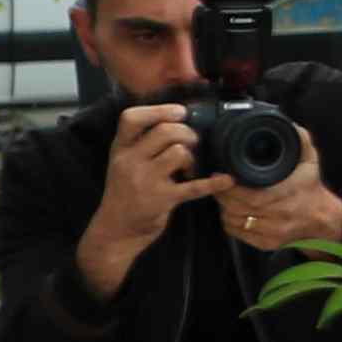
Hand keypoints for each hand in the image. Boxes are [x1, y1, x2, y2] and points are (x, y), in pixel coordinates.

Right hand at [74, 100, 215, 296]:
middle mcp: (130, 161)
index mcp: (120, 149)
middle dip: (187, 133)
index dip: (159, 110)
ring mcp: (145, 181)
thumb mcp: (122, 163)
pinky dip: (213, 183)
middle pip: (165, 131)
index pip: (131, 118)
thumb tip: (179, 121)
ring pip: (179, 152)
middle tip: (193, 143)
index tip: (180, 112)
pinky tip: (226, 180)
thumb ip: (141, 143)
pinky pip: (194, 187)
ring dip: (192, 157)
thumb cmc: (124, 192)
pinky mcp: (162, 200)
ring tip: (190, 167)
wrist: (116, 231)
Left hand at [219, 148, 341, 252]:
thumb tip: (290, 125)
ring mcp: (272, 232)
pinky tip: (233, 211)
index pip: (250, 196)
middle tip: (217, 183)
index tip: (223, 176)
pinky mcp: (266, 243)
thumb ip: (301, 141)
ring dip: (225, 208)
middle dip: (223, 196)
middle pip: (238, 208)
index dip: (231, 188)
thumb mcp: (310, 161)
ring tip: (225, 196)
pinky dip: (230, 221)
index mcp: (288, 195)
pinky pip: (237, 232)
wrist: (322, 219)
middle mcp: (280, 217)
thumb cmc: (311, 188)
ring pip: (234, 220)